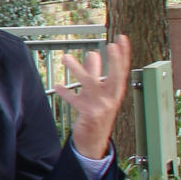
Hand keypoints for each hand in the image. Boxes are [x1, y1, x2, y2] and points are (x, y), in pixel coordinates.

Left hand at [54, 34, 130, 160]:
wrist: (93, 141)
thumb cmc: (96, 112)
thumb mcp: (96, 91)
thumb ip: (94, 72)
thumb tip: (93, 53)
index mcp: (115, 91)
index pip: (123, 70)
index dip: (124, 54)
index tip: (122, 38)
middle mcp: (112, 98)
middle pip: (116, 78)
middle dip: (115, 62)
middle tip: (111, 46)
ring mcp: (102, 107)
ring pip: (91, 86)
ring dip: (79, 71)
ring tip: (65, 57)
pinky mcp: (90, 115)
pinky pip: (76, 102)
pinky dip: (67, 93)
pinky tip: (57, 86)